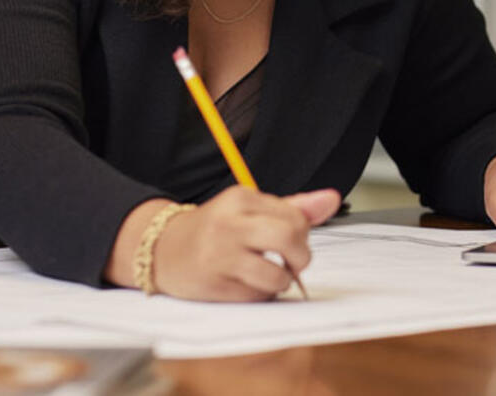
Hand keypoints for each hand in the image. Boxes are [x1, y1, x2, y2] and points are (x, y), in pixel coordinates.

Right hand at [108, 186, 340, 300]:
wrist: (163, 250)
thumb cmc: (216, 230)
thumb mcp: (250, 210)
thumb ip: (293, 207)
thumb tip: (332, 199)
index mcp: (240, 198)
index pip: (295, 217)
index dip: (302, 235)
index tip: (291, 240)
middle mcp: (229, 223)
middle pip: (290, 239)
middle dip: (300, 258)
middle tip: (292, 262)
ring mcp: (221, 255)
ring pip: (278, 275)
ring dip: (280, 281)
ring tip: (265, 274)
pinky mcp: (215, 285)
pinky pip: (257, 297)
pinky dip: (259, 294)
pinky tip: (244, 283)